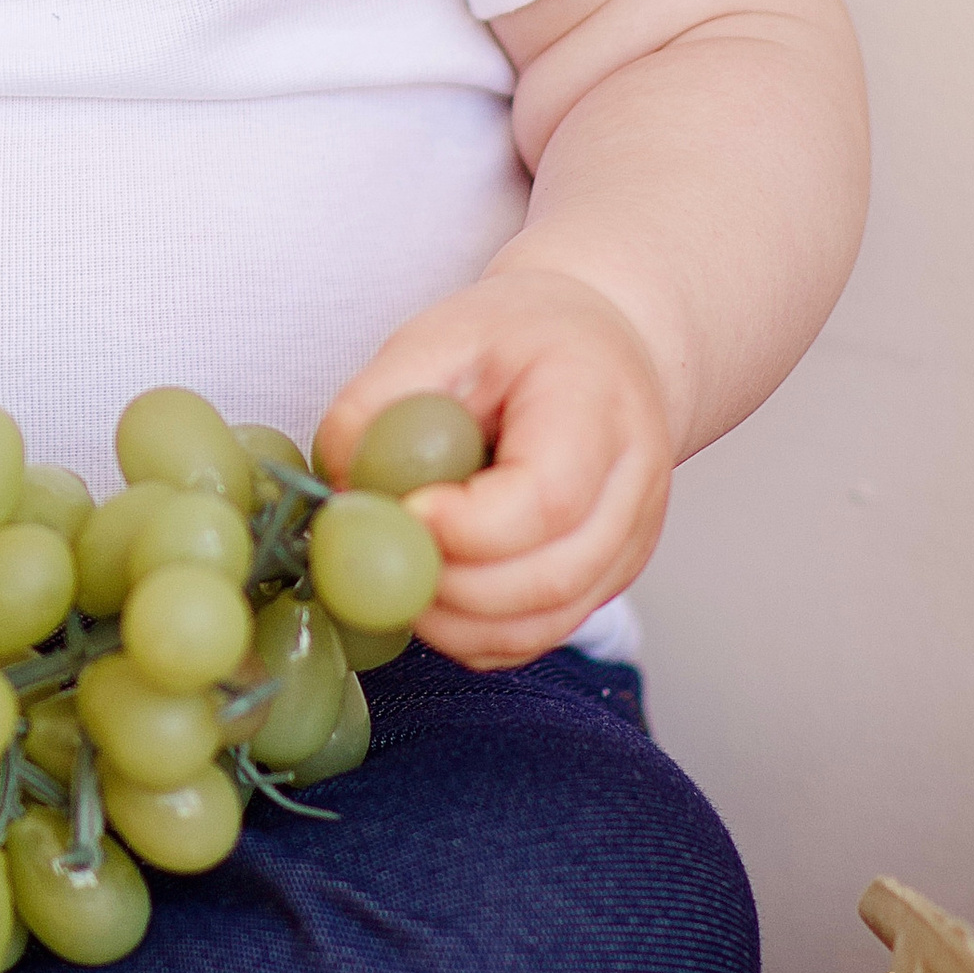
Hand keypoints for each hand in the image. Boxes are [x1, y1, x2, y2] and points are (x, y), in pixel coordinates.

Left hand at [314, 265, 671, 666]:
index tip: (404, 511)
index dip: (466, 526)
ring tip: (396, 571)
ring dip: (453, 619)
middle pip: (551, 577)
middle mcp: (632, 487)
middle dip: (449, 585)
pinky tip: (428, 592)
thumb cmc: (518, 339)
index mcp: (598, 405)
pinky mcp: (603, 580)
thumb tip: (341, 489)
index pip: (547, 500)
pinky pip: (535, 636)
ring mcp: (627, 544)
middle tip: (381, 554)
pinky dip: (472, 633)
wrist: (593, 350)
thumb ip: (378, 405)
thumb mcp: (437, 337)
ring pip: (544, 623)